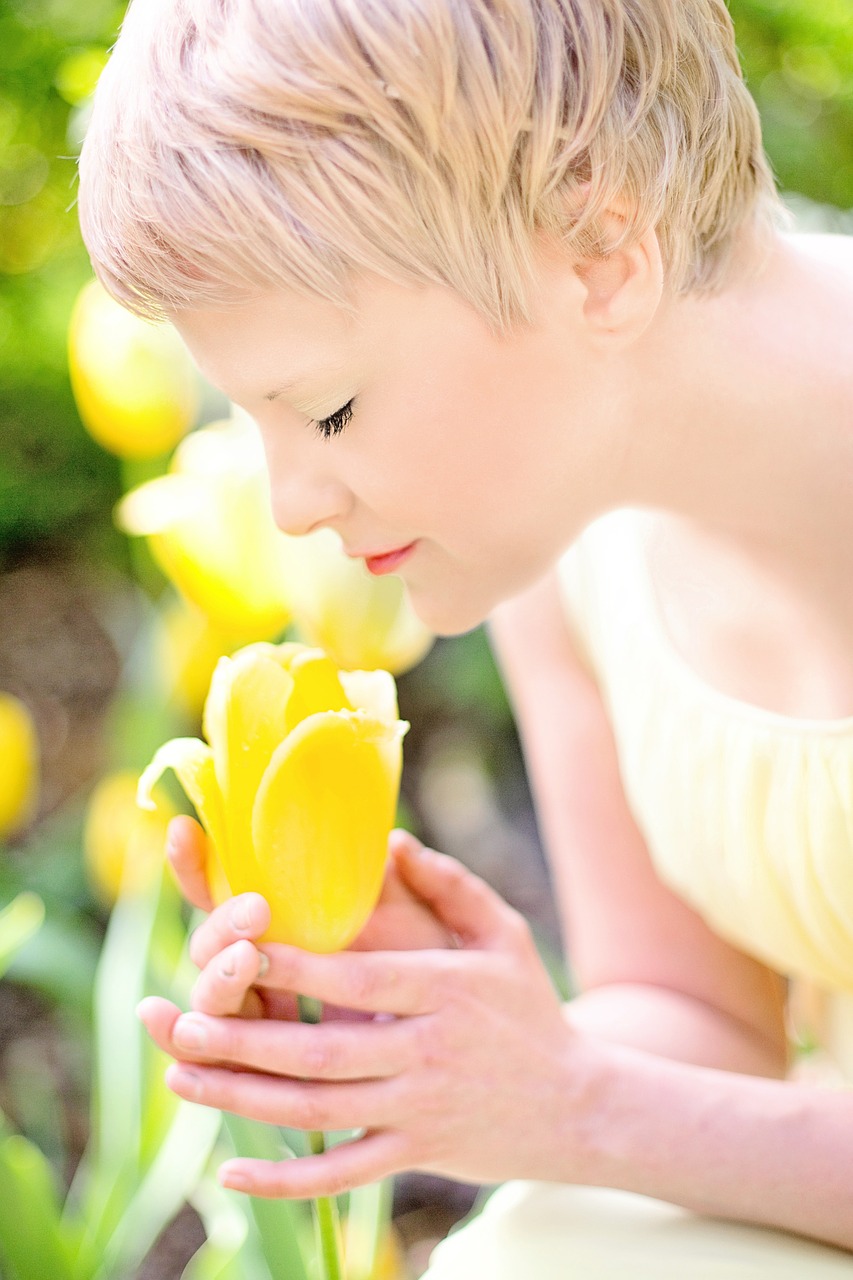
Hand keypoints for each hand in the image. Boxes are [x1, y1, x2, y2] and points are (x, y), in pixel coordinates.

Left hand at [140, 841, 599, 1199]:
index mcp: (443, 991)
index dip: (294, 966)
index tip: (236, 948)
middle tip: (181, 1024)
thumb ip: (450, 884)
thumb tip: (392, 841)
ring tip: (181, 1076)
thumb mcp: (504, 935)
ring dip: (243, 1098)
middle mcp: (426, 1052)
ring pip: (317, 1111)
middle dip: (245, 1040)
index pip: (358, 978)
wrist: (579, 1107)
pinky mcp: (414, 1155)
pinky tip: (234, 1173)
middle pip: (322, 1051)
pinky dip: (285, 1179)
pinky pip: (341, 1173)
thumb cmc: (530, 1009)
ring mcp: (418, 1110)